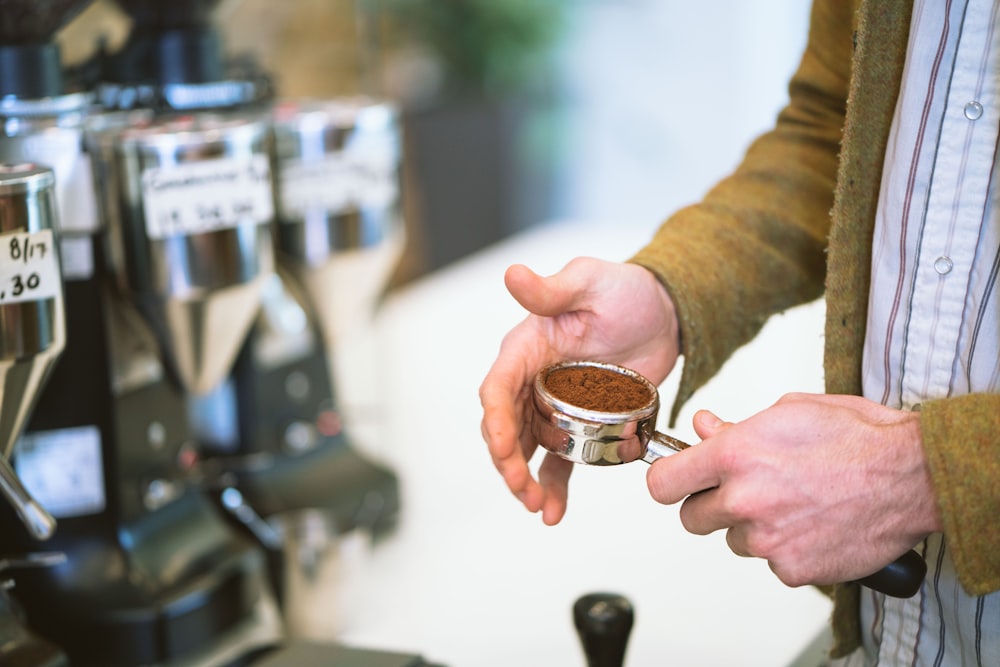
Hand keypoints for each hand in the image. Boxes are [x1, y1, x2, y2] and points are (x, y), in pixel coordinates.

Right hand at [480, 258, 679, 524]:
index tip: (502, 448)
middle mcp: (533, 379)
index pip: (498, 388)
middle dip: (507, 460)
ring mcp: (555, 405)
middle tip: (521, 487)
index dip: (496, 421)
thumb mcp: (589, 282)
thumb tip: (513, 275)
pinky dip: (554, 485)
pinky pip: (560, 459)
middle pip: (506, 426)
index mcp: (527, 347)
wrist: (666, 314)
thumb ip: (551, 289)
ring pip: (528, 449)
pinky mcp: (579, 424)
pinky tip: (553, 511)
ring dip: (525, 479)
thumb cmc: (625, 291)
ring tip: (536, 505)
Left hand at [646, 393, 940, 586]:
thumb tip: (703, 428)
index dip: (668, 482)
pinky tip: (813, 524)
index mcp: (735, 455)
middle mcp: (745, 499)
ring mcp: (768, 539)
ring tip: (793, 502)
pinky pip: (772, 563)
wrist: (913, 476)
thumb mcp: (788, 411)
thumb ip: (735, 427)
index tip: (676, 482)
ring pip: (734, 541)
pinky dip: (787, 548)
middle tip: (744, 491)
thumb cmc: (856, 436)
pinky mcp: (793, 568)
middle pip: (692, 518)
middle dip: (711, 505)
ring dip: (752, 527)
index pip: (663, 483)